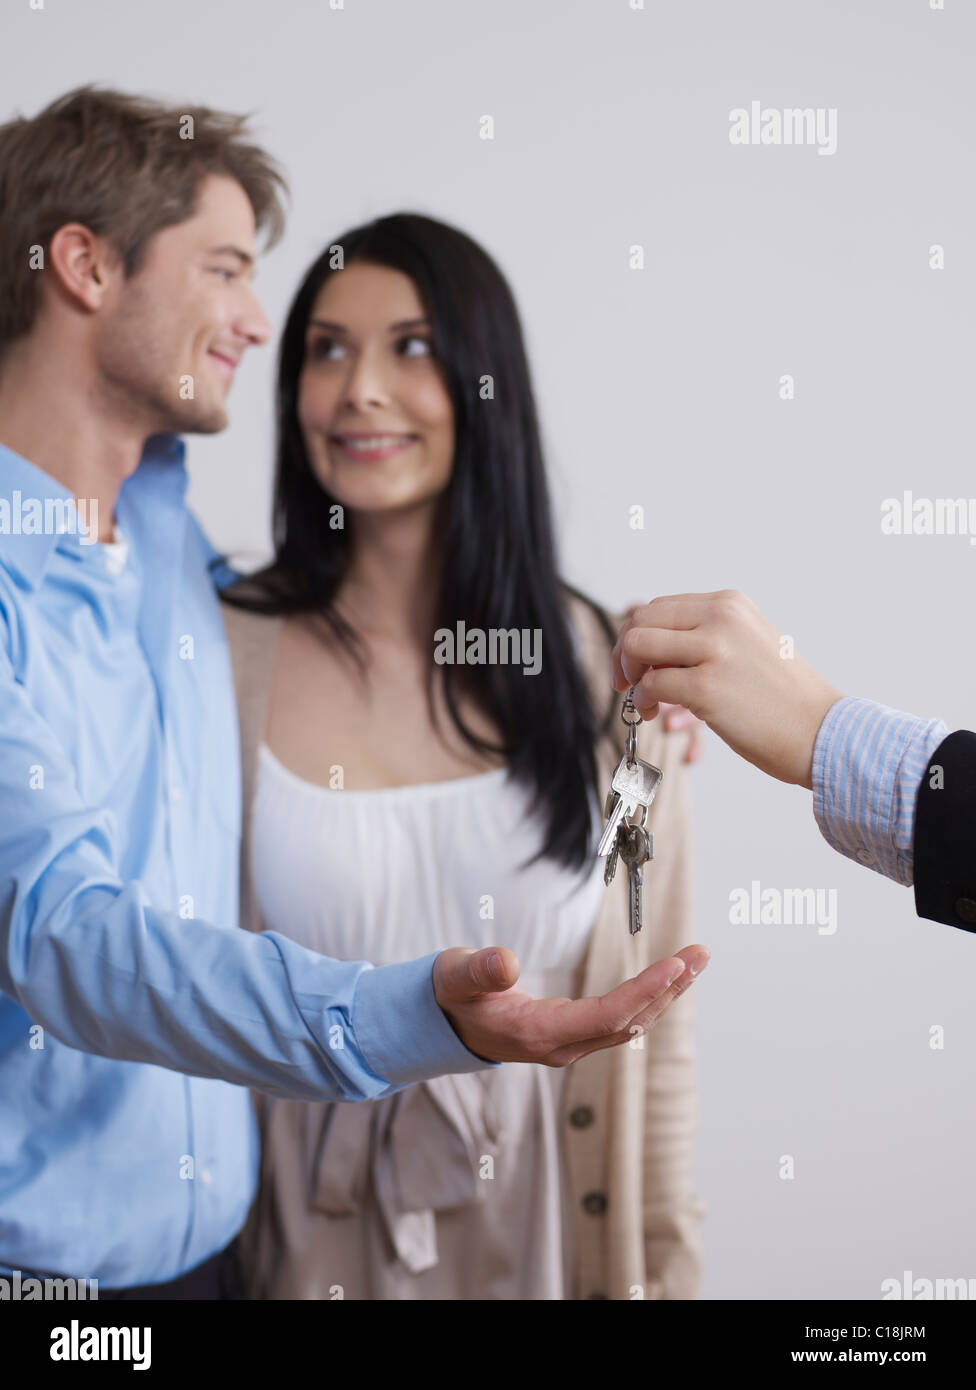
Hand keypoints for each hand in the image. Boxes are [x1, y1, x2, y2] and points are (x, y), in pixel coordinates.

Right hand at [433, 943, 708, 1065]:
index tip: (675, 966)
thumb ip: (479, 970)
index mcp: (538, 1034)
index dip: (644, 992)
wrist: (441, 1026)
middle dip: (669, 988)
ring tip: (694, 962)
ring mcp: (569, 1044)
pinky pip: (620, 1021)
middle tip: (701, 955)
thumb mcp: (455, 977)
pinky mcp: (572, 1036)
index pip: (606, 1015)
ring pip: (630, 1024)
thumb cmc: (450, 997)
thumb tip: (505, 961)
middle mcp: (561, 1046)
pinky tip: (665, 981)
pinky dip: (648, 999)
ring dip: (665, 995)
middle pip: (630, 1022)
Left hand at [611, 589, 843, 788]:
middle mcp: (721, 617)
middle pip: (642, 620)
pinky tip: (657, 713)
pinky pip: (651, 684)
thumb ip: (703, 637)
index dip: (638, 636)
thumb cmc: (783, 699)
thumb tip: (650, 650)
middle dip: (625, 653)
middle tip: (628, 683)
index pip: (659, 607)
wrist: (823, 732)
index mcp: (730, 604)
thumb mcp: (746, 645)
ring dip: (631, 674)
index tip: (636, 664)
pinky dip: (643, 700)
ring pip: (638, 645)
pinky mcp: (706, 686)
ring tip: (646, 700)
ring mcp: (714, 649)